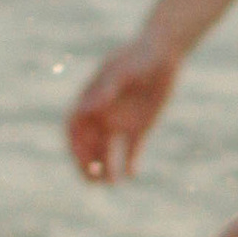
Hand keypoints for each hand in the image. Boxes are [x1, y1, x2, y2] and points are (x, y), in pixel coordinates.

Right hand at [66, 28, 181, 181]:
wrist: (163, 53)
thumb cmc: (138, 57)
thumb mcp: (123, 70)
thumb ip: (106, 89)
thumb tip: (88, 108)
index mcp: (90, 100)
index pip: (74, 128)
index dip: (74, 146)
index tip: (80, 160)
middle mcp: (101, 115)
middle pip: (88, 146)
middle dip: (87, 164)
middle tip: (92, 181)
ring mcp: (119, 123)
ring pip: (107, 152)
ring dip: (106, 168)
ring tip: (111, 183)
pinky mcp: (139, 128)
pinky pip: (132, 151)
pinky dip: (130, 163)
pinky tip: (132, 175)